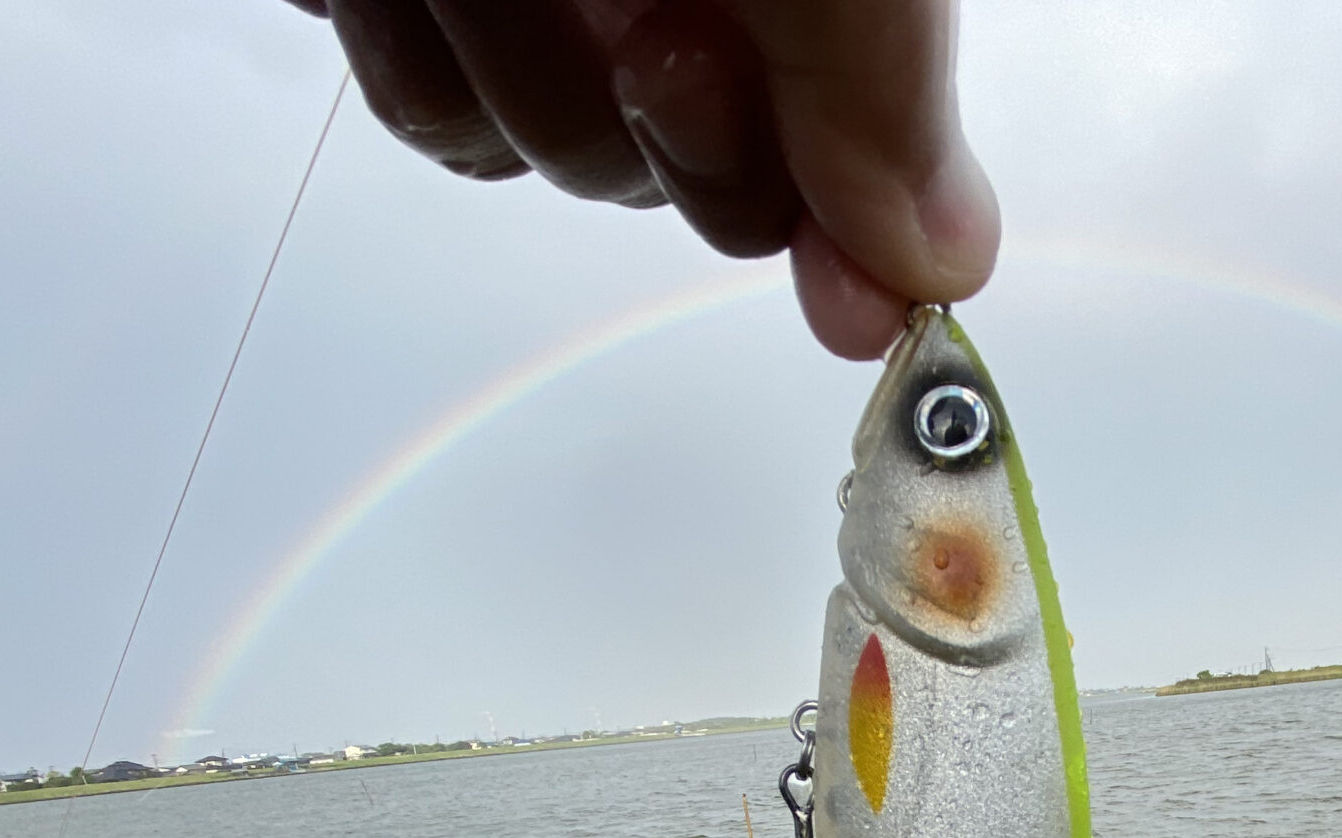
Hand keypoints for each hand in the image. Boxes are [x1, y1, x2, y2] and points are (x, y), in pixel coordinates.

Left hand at [292, 0, 999, 358]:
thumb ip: (882, 91)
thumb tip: (944, 262)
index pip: (846, 160)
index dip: (851, 236)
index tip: (863, 306)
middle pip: (678, 176)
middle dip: (655, 118)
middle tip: (655, 21)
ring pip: (524, 149)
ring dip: (504, 63)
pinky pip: (409, 93)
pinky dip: (397, 34)